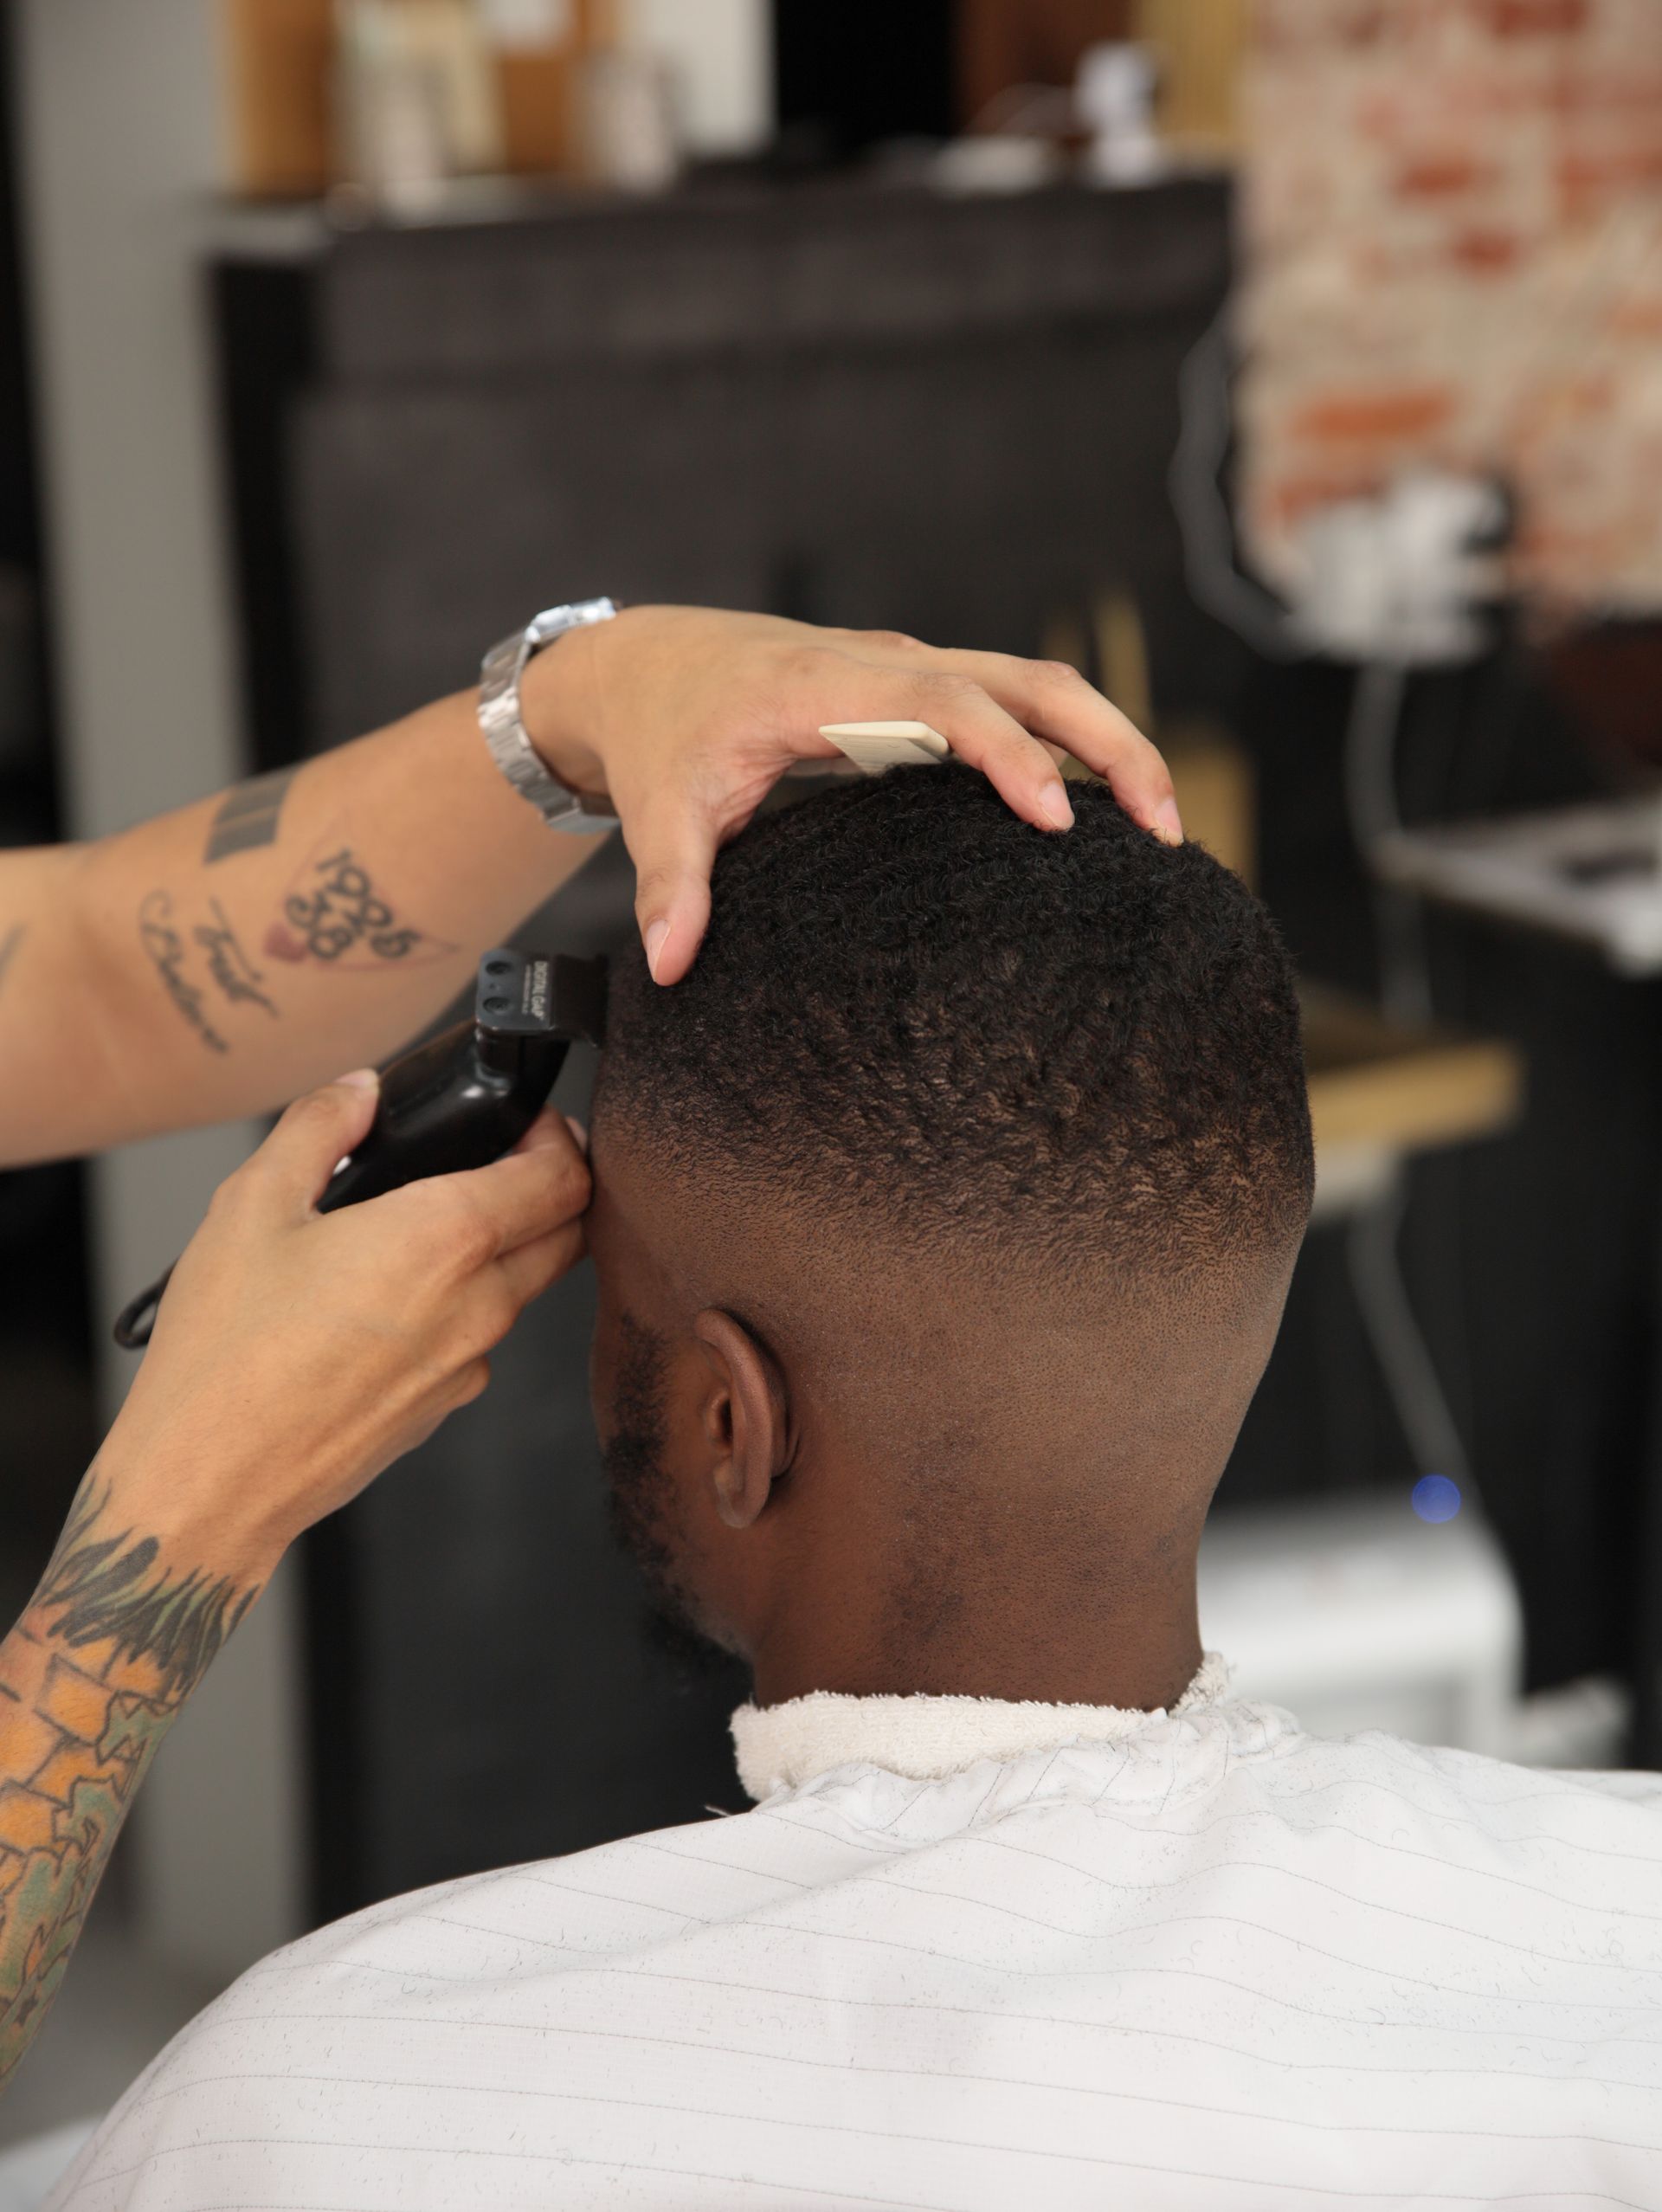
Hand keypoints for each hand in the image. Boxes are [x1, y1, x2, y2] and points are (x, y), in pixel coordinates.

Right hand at [97, 1072, 588, 1579]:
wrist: (212, 1480)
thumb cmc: (226, 1353)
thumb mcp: (252, 1205)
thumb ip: (317, 1127)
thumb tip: (358, 1092)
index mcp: (444, 1239)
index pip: (564, 1177)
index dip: (560, 1137)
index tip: (531, 1123)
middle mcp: (477, 1304)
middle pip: (568, 1233)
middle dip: (552, 1189)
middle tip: (500, 1163)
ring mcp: (468, 1365)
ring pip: (524, 1290)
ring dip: (505, 1250)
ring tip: (426, 1228)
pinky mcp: (445, 1407)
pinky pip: (480, 1342)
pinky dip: (461, 1309)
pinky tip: (392, 1302)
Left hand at [522, 606, 1181, 984]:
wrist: (646, 663)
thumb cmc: (661, 733)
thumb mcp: (660, 807)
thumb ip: (671, 884)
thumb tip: (668, 965)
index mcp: (827, 685)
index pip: (944, 701)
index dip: (1006, 754)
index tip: (1054, 821)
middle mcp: (884, 665)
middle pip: (1027, 680)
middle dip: (1106, 742)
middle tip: (1164, 827)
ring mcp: (909, 674)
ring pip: (1035, 687)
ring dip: (1105, 743)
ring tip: (1161, 828)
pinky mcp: (917, 691)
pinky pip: (1010, 706)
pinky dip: (1066, 746)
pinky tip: (1099, 814)